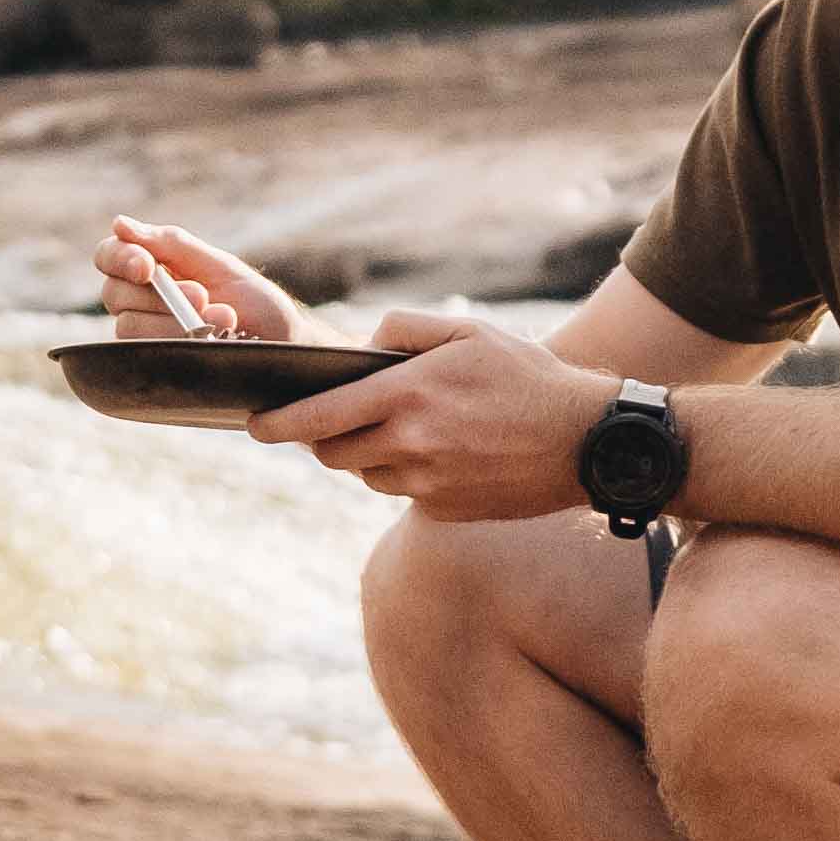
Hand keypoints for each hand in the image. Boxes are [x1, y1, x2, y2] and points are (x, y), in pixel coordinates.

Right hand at [94, 217, 299, 342]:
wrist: (285, 344)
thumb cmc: (253, 301)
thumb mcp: (217, 264)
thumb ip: (171, 244)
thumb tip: (119, 224)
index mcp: (152, 269)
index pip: (109, 257)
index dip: (119, 258)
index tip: (146, 266)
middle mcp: (141, 302)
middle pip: (114, 293)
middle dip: (159, 295)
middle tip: (203, 295)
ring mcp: (149, 336)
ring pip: (130, 326)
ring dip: (176, 321)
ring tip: (224, 319)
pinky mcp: (160, 366)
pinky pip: (149, 353)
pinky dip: (184, 342)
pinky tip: (215, 339)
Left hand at [276, 307, 603, 515]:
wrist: (585, 443)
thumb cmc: (527, 377)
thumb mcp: (467, 332)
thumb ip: (405, 329)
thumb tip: (362, 348)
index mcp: (409, 394)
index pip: (318, 416)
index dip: (277, 423)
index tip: (254, 424)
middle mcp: (411, 443)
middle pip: (332, 452)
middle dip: (322, 437)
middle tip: (331, 420)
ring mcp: (427, 483)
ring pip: (365, 474)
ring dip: (367, 455)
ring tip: (404, 429)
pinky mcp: (443, 510)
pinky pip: (401, 493)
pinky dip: (405, 474)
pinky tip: (441, 452)